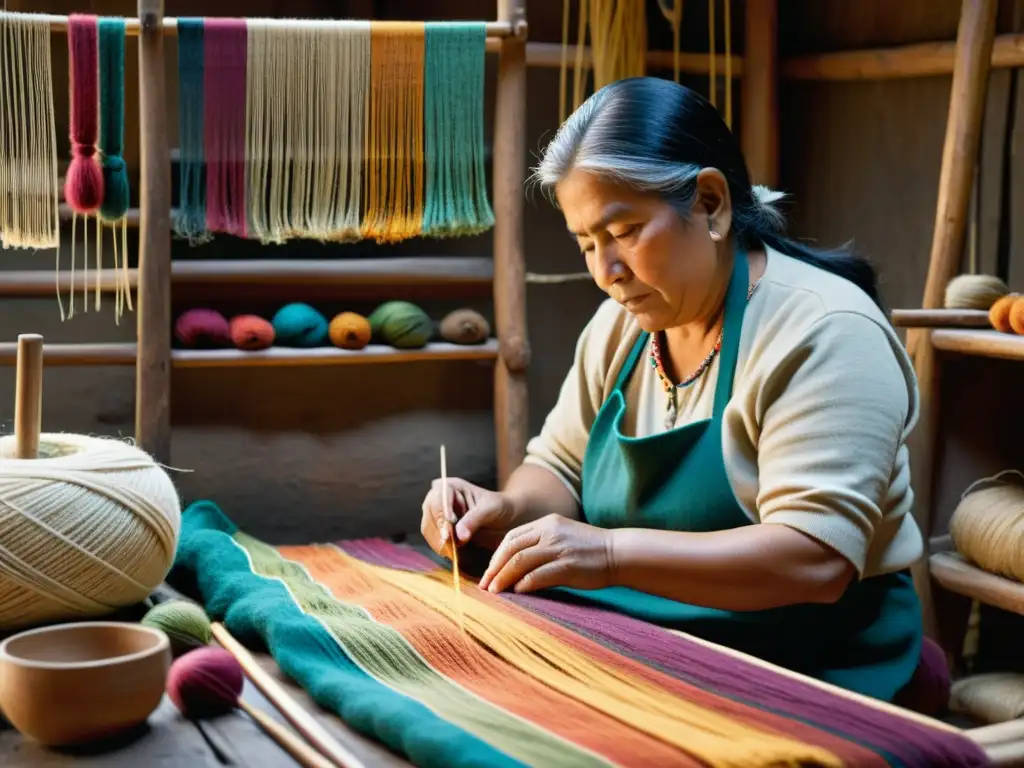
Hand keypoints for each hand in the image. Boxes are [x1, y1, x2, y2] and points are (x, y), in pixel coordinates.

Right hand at [420, 477, 517, 557]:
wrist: (503, 518)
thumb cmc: (498, 507)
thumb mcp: (489, 509)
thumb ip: (473, 520)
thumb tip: (459, 537)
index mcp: (450, 486)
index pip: (438, 499)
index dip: (441, 516)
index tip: (447, 533)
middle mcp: (439, 498)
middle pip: (429, 514)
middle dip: (439, 532)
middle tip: (450, 547)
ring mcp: (436, 514)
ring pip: (428, 528)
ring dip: (438, 542)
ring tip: (453, 552)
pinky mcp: (439, 529)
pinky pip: (433, 539)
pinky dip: (440, 547)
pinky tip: (451, 553)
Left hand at [478, 514, 614, 593]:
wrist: (619, 553)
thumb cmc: (590, 551)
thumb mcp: (562, 538)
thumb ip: (540, 546)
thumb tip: (515, 568)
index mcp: (547, 523)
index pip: (512, 537)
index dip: (496, 556)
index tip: (489, 572)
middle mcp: (550, 532)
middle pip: (511, 548)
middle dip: (494, 568)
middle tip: (485, 585)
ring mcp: (559, 547)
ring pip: (520, 561)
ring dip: (503, 578)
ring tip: (495, 592)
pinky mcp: (568, 565)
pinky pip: (538, 575)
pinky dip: (524, 584)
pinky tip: (517, 592)